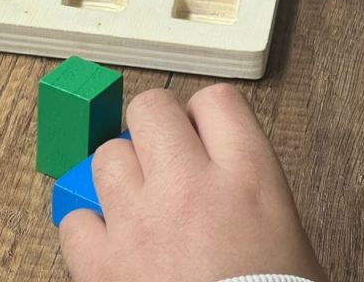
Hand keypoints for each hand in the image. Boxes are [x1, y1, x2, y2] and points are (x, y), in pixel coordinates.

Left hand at [60, 85, 325, 281]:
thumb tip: (222, 173)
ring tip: (136, 205)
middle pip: (150, 108)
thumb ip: (250, 190)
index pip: (216, 101)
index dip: (204, 116)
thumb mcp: (289, 239)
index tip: (202, 134)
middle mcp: (190, 185)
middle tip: (162, 158)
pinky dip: (88, 230)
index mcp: (249, 178)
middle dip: (153, 128)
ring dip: (119, 175)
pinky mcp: (102, 262)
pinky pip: (74, 218)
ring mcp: (139, 220)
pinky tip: (109, 247)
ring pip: (106, 156)